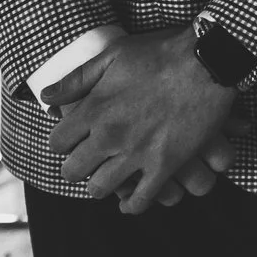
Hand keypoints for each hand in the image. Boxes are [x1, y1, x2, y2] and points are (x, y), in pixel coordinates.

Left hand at [42, 29, 237, 214]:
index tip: (73, 140)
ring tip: (110, 177)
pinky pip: (140, 199)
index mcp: (95, 109)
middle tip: (90, 160)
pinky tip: (131, 200)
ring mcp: (138, 153)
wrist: (209, 60)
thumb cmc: (162, 52)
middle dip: (77, 166)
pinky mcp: (166, 165)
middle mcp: (110, 135)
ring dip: (101, 185)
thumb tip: (46, 97)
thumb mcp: (115, 54)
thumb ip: (78, 78)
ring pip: (101, 189)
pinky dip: (132, 204)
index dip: (62, 142)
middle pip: (73, 171)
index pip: (57, 143)